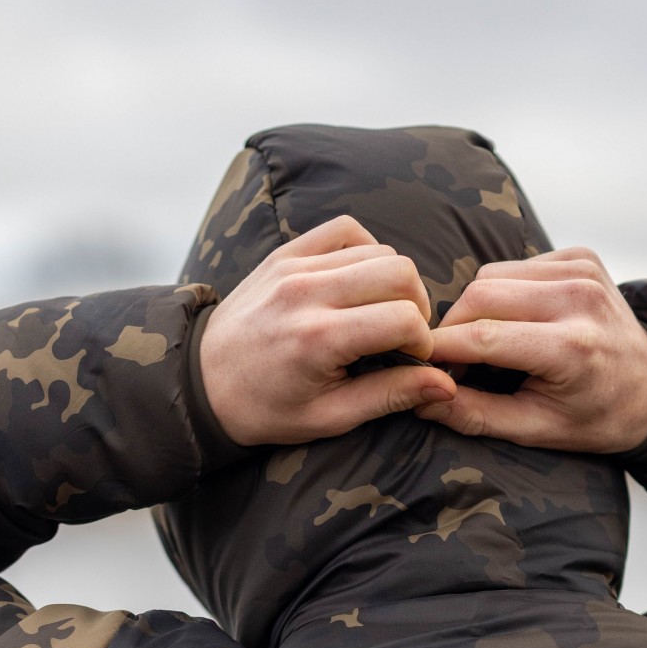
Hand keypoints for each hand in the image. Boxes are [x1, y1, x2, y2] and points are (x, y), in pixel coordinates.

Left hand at [199, 215, 456, 446]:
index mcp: (319, 338)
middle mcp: (308, 293)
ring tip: (380, 313)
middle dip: (416, 306)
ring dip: (393, 281)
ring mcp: (295, 266)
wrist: (200, 383)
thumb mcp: (329, 417)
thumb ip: (390, 396)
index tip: (412, 359)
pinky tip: (360, 282)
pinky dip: (365, 250)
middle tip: (403, 335)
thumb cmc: (264, 409)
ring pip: (379, 249)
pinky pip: (345, 230)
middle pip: (400, 273)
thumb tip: (446, 384)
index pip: (405, 318)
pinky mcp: (286, 253)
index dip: (422, 342)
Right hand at [421, 247, 646, 454]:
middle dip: (454, 327)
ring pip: (493, 274)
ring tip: (487, 343)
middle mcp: (579, 299)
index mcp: (572, 348)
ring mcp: (583, 272)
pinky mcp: (582, 257)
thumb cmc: (596, 416)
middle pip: (481, 294)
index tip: (417, 364)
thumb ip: (475, 415)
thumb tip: (420, 400)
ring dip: (477, 308)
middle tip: (452, 360)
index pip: (482, 336)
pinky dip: (505, 292)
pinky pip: (516, 266)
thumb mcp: (536, 430)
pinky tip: (519, 320)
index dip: (440, 350)